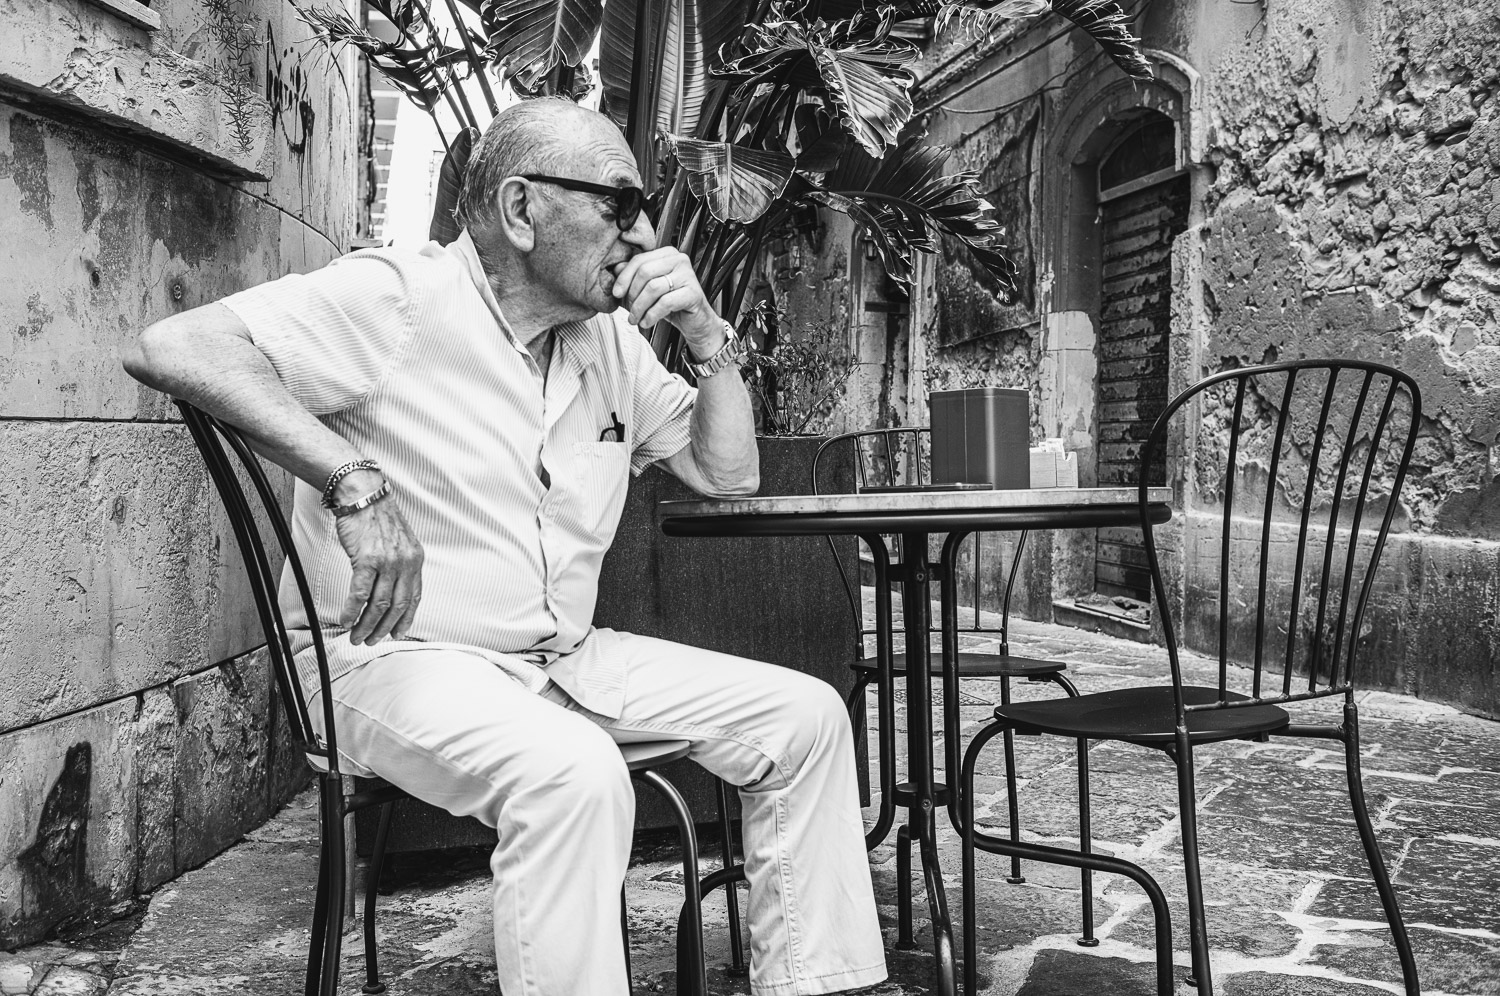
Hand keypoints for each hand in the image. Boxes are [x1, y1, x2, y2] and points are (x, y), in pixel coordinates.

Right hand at [332, 480, 423, 644]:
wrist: (363, 495)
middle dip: (384, 628)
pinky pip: (359, 594)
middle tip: (372, 640)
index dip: (406, 619)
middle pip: (397, 606)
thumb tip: (391, 589)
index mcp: (416, 560)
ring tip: (357, 636)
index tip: (397, 633)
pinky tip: (346, 621)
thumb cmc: (377, 517)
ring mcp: (387, 562)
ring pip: (379, 604)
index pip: (414, 597)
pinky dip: (352, 612)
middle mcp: (405, 563)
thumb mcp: (400, 542)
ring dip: (367, 625)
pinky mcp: (367, 560)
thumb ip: (400, 565)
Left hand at [611, 247, 722, 354]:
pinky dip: (652, 315)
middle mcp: (679, 259)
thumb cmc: (671, 304)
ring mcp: (688, 275)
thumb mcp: (647, 289)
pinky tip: (646, 322)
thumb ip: (633, 276)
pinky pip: (665, 302)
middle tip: (629, 311)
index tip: (616, 294)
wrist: (694, 322)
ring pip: (653, 288)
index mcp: (667, 254)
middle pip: (645, 272)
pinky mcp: (693, 293)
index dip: (624, 278)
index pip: (639, 260)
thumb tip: (615, 268)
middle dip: (632, 294)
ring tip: (635, 319)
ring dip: (640, 307)